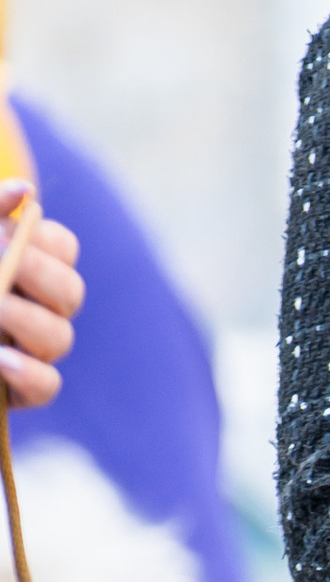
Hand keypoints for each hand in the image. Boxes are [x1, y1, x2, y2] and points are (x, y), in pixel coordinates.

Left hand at [0, 196, 84, 406]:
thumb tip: (25, 191)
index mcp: (24, 269)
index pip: (63, 248)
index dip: (46, 240)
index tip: (10, 232)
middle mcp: (34, 309)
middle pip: (71, 292)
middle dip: (41, 277)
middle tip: (9, 269)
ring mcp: (28, 351)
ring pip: (60, 338)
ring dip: (28, 321)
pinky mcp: (17, 390)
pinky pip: (46, 386)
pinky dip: (30, 372)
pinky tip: (2, 360)